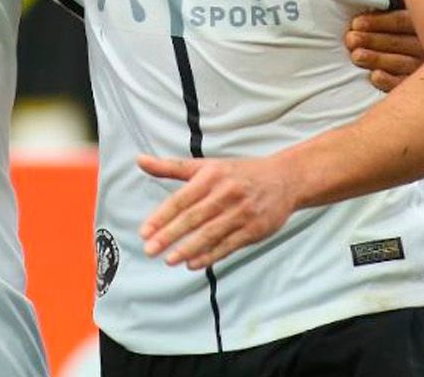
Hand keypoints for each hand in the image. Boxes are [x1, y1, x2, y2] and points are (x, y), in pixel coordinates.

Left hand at [137, 154, 298, 270]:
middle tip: (149, 250)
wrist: (284, 180)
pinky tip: (193, 264)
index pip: (181, 199)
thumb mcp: (206, 165)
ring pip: (210, 233)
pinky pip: (228, 245)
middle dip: (169, 235)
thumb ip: (171, 167)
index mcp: (211, 176)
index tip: (144, 232)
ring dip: (188, 248)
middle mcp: (226, 193)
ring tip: (168, 260)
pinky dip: (210, 255)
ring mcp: (242, 212)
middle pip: (193, 218)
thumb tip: (139, 160)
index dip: (161, 216)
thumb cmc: (239, 173)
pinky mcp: (254, 230)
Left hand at [346, 8, 423, 91]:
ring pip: (401, 63)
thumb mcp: (405, 17)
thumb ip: (392, 9)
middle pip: (398, 42)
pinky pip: (405, 84)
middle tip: (351, 39)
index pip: (401, 21)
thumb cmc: (404, 38)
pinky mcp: (422, 88)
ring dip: (376, 58)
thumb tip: (373, 5)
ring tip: (356, 56)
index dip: (378, 22)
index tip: (356, 24)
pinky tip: (374, 76)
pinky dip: (389, 81)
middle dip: (371, 40)